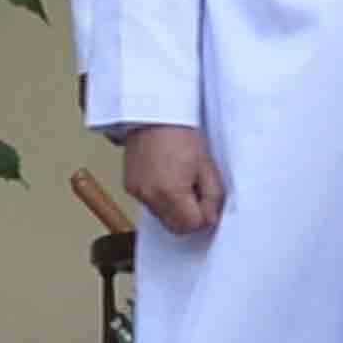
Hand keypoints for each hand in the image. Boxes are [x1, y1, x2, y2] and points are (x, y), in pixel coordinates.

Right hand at [125, 123, 224, 239]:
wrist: (154, 115)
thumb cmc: (181, 135)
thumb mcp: (207, 166)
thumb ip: (213, 197)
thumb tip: (211, 218)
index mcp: (170, 192)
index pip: (191, 226)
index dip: (204, 217)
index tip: (207, 201)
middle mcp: (150, 196)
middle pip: (174, 227)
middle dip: (188, 217)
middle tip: (196, 193)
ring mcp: (137, 192)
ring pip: (162, 217)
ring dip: (174, 207)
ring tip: (179, 180)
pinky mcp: (130, 187)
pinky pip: (150, 204)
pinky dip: (160, 197)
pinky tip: (166, 177)